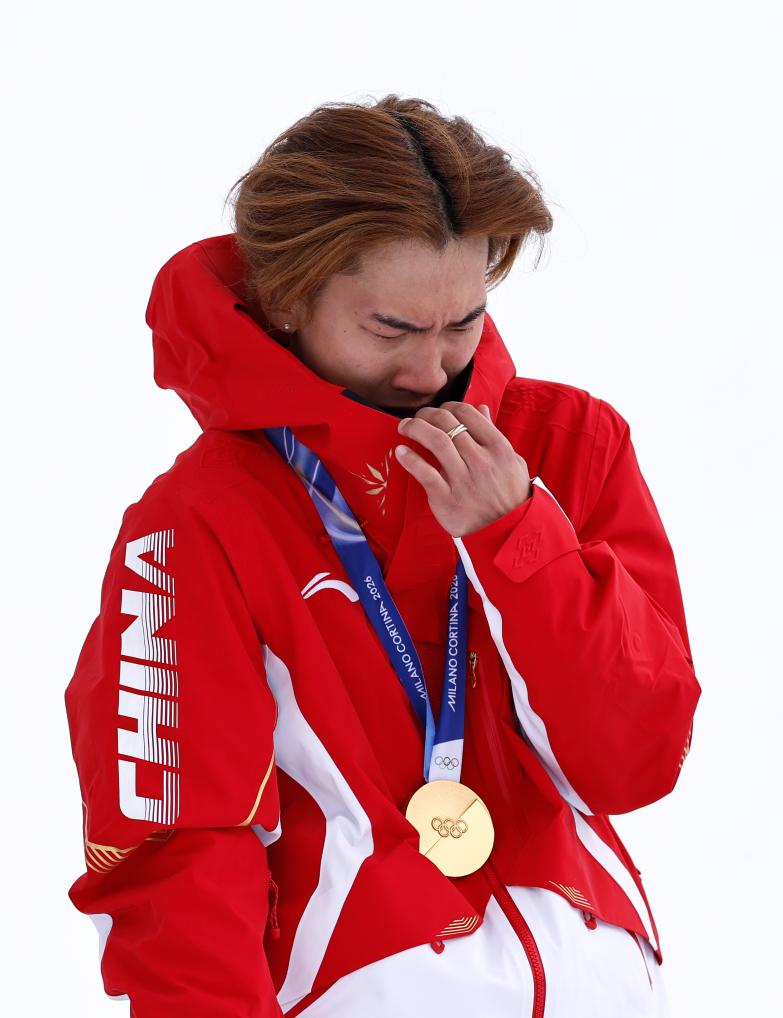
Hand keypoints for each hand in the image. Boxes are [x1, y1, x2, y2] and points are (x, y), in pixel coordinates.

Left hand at [394, 401, 532, 537]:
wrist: (506, 532)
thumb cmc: (508, 495)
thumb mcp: (511, 462)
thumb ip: (493, 434)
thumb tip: (481, 408)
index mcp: (498, 448)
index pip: (468, 414)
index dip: (449, 406)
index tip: (440, 411)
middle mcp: (481, 460)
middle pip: (448, 423)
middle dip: (427, 414)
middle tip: (417, 417)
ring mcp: (463, 479)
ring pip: (436, 441)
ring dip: (415, 428)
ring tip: (404, 427)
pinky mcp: (447, 498)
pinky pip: (425, 473)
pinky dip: (410, 459)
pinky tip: (401, 451)